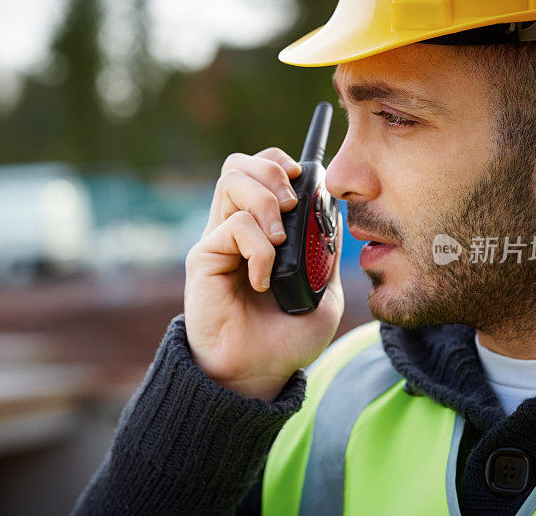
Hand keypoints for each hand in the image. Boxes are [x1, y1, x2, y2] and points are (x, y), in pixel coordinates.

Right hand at [184, 147, 343, 401]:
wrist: (259, 373)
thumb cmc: (286, 338)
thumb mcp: (324, 292)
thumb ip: (326, 252)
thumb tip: (331, 212)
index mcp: (260, 230)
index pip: (258, 171)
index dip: (278, 163)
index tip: (303, 179)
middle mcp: (235, 229)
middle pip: (239, 164)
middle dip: (272, 171)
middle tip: (291, 204)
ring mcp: (218, 241)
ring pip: (232, 180)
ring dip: (266, 202)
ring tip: (280, 240)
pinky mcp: (204, 257)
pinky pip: (235, 226)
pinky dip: (260, 249)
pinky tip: (264, 280)